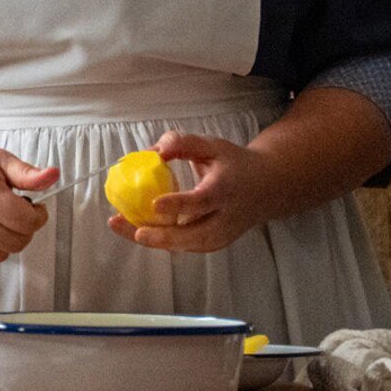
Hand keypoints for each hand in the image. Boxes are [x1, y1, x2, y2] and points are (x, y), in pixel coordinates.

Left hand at [107, 130, 279, 252]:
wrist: (268, 188)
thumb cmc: (235, 163)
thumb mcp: (212, 145)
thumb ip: (183, 143)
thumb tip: (153, 151)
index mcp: (226, 189)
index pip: (203, 201)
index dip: (179, 205)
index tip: (155, 204)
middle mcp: (226, 218)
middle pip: (195, 235)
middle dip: (162, 236)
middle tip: (134, 231)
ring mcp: (222, 235)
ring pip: (187, 246)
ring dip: (154, 241)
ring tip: (121, 227)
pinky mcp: (215, 243)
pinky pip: (186, 247)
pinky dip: (161, 241)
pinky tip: (135, 230)